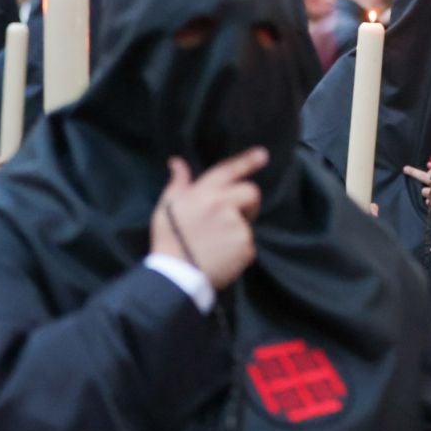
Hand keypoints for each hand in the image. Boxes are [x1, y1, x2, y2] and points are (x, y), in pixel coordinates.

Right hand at [151, 148, 266, 290]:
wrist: (176, 275)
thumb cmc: (168, 239)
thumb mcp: (167, 206)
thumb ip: (178, 183)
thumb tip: (177, 162)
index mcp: (204, 193)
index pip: (228, 170)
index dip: (247, 161)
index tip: (263, 154)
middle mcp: (223, 205)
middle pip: (251, 192)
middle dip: (248, 202)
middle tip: (233, 215)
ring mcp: (237, 226)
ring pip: (247, 221)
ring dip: (237, 229)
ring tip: (215, 243)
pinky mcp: (246, 246)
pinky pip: (247, 244)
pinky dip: (238, 250)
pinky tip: (221, 256)